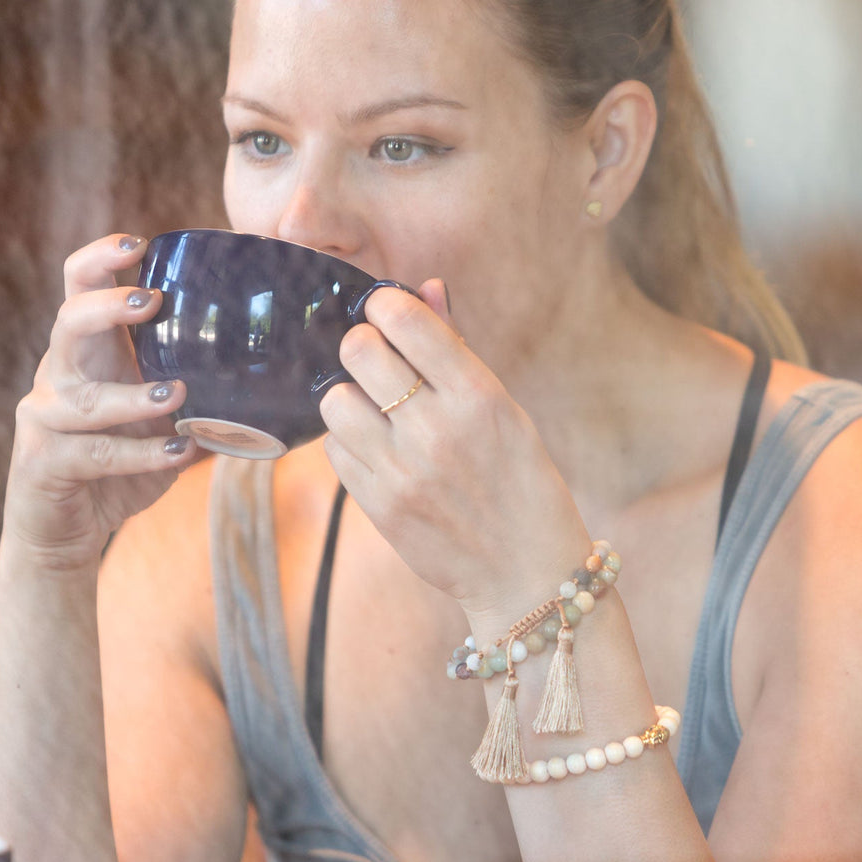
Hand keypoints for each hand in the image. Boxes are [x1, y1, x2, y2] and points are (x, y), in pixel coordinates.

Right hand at [5, 234, 197, 569]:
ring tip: (178, 393)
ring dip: (133, 395)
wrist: (64, 529)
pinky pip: (95, 454)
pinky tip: (181, 450)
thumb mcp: (158, 417)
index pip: (80, 286)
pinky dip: (142, 455)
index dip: (101, 258)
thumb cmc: (119, 462)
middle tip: (151, 301)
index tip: (139, 243)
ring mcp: (46, 418)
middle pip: (67, 323)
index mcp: (90, 352)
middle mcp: (60, 375)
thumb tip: (278, 371)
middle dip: (106, 307)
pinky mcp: (45, 463)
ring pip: (84, 398)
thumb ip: (195, 389)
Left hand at [319, 279, 590, 621]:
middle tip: (379, 361)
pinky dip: (349, 440)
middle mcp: (437, 430)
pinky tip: (377, 448)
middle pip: (358, 351)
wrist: (526, 571)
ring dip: (350, 395)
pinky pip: (335, 449)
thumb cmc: (522, 482)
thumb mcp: (506, 410)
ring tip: (376, 410)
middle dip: (364, 345)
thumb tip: (425, 289)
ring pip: (335, 399)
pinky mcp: (379, 506)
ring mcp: (402, 472)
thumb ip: (458, 350)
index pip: (406, 320)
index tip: (386, 310)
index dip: (385, 304)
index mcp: (479, 397)